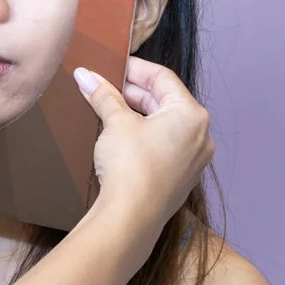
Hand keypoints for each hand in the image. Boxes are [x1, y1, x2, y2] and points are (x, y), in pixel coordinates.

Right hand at [75, 56, 212, 237]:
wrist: (131, 218)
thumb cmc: (130, 165)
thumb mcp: (115, 123)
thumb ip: (103, 95)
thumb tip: (84, 74)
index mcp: (191, 115)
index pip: (163, 78)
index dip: (134, 68)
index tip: (112, 66)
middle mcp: (200, 135)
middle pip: (165, 102)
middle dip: (133, 93)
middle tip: (105, 87)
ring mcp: (193, 160)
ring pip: (165, 125)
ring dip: (137, 114)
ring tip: (109, 109)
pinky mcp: (181, 178)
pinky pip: (165, 147)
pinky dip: (145, 136)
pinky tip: (122, 136)